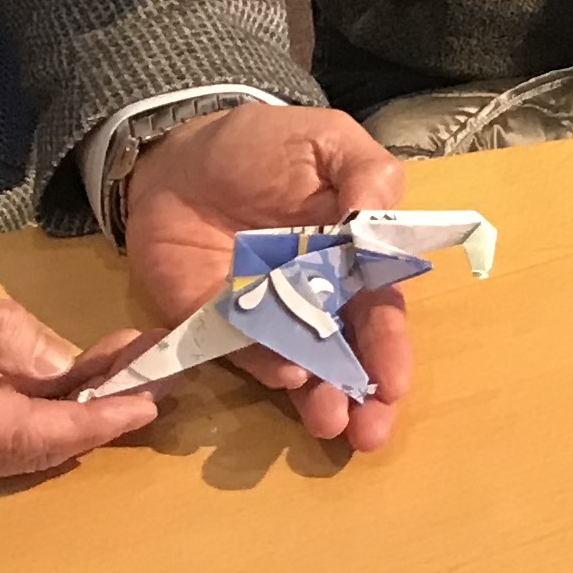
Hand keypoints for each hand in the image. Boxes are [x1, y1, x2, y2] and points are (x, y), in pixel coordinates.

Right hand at [0, 262, 154, 495]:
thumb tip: (66, 367)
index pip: (25, 436)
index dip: (93, 422)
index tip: (147, 400)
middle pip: (28, 451)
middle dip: (95, 414)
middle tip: (152, 372)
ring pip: (13, 450)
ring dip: (69, 414)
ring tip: (124, 367)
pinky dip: (34, 415)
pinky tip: (70, 381)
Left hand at [124, 105, 415, 449]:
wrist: (177, 153)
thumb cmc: (263, 145)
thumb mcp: (327, 141)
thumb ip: (366, 174)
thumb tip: (378, 227)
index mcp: (352, 258)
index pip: (378, 306)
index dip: (389, 345)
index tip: (395, 383)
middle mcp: (316, 297)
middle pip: (346, 352)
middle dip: (363, 395)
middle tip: (371, 432)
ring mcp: (264, 315)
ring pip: (298, 365)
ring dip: (319, 397)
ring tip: (331, 423)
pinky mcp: (215, 322)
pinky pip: (242, 350)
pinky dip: (265, 366)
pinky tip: (285, 379)